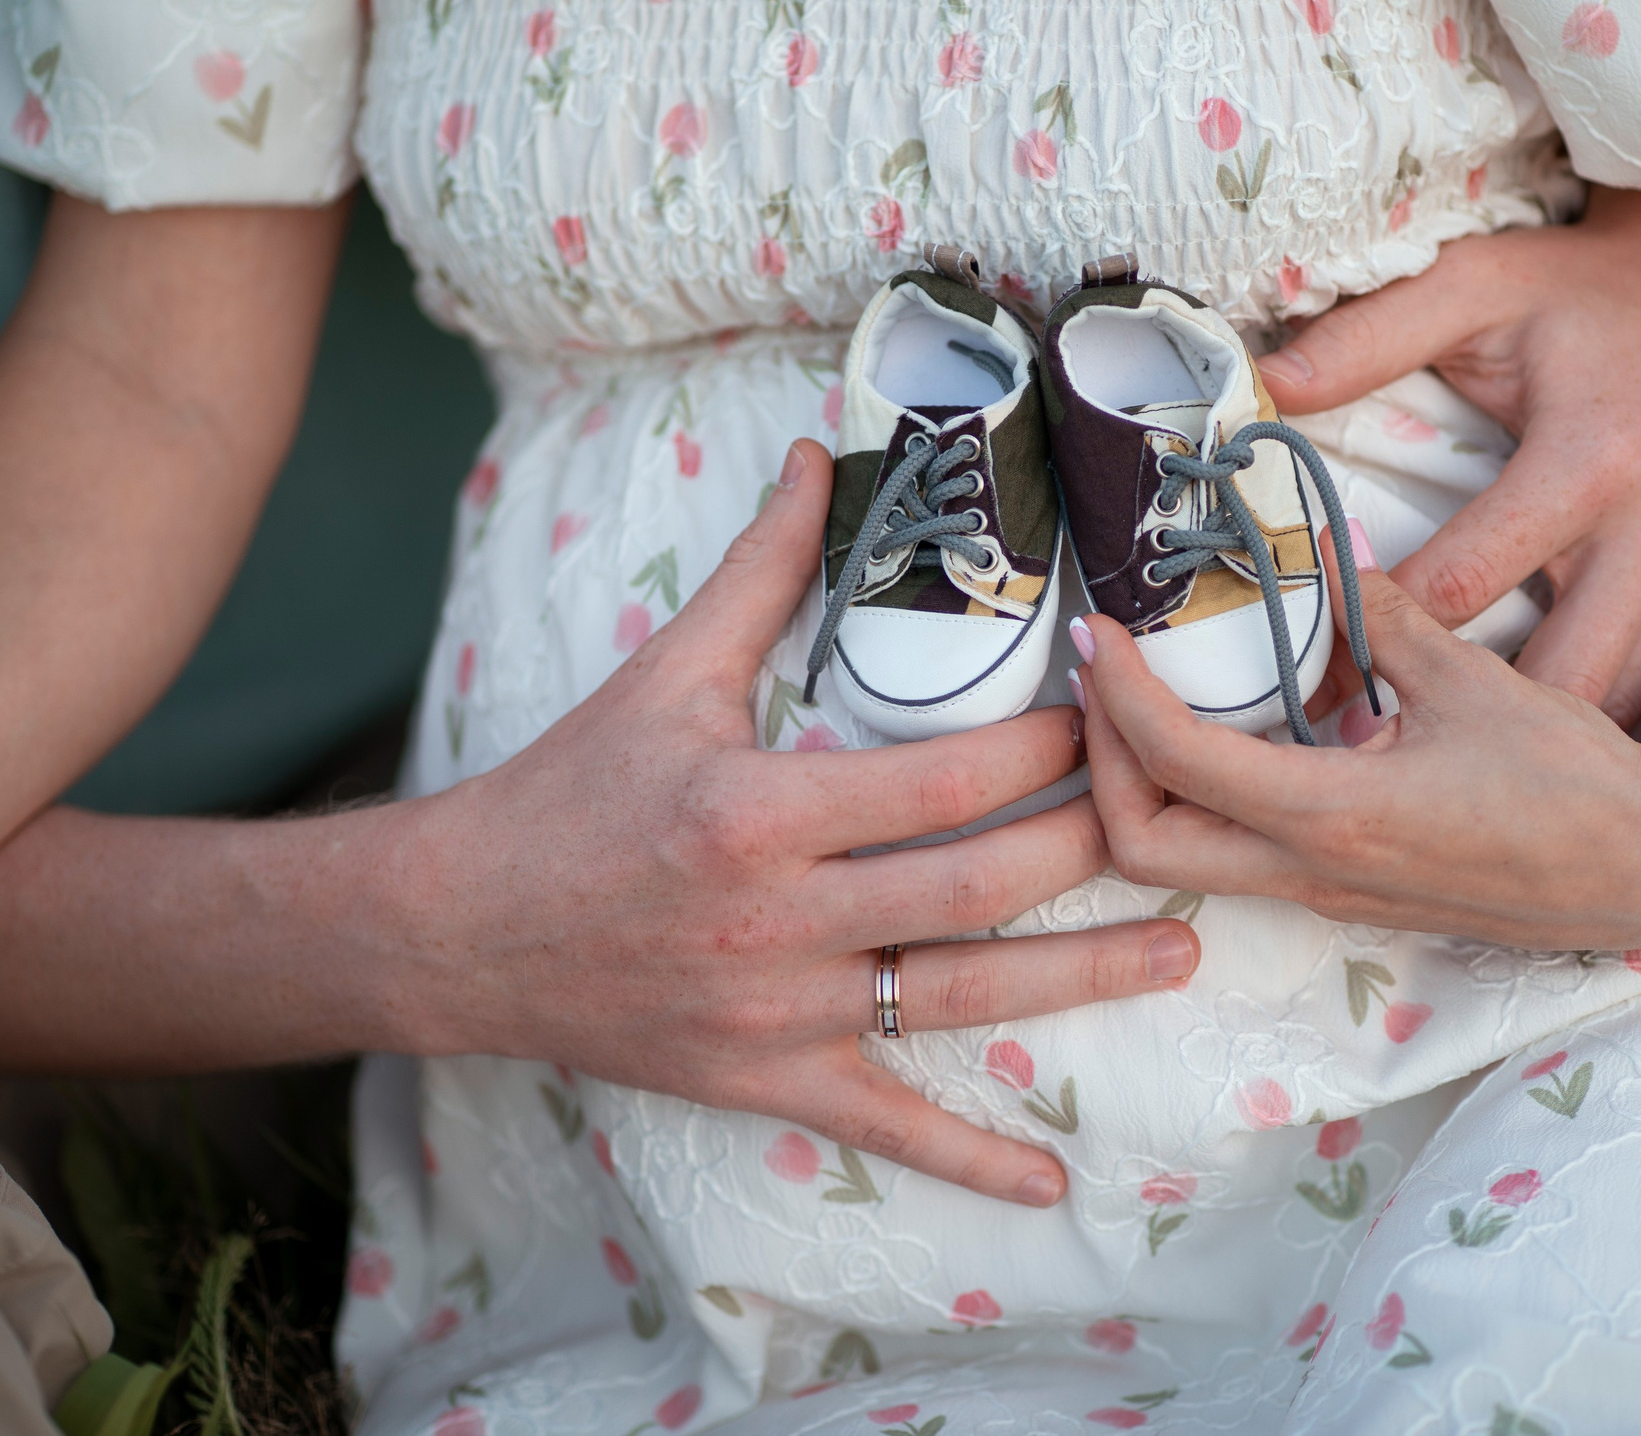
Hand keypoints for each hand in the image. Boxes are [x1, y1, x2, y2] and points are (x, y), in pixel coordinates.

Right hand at [402, 440, 1197, 1207]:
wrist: (457, 931)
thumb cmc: (569, 792)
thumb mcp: (666, 674)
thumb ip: (758, 570)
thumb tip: (819, 457)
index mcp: (758, 810)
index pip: (943, 781)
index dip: (1045, 748)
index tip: (1112, 715)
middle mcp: (777, 917)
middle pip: (976, 886)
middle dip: (1091, 851)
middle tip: (1174, 821)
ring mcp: (776, 1011)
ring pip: (958, 997)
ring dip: (1082, 979)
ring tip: (1182, 952)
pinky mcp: (762, 1080)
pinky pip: (883, 1125)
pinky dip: (967, 1160)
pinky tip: (1049, 1183)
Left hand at [1071, 552, 1640, 952]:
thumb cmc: (1573, 782)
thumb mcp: (1471, 679)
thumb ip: (1383, 614)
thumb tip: (1327, 547)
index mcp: (1333, 815)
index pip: (1176, 762)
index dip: (1120, 698)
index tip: (1102, 637)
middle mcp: (1314, 871)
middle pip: (1143, 847)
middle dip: (1099, 765)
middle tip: (1106, 679)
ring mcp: (1329, 894)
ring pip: (1186, 862)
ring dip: (1144, 786)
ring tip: (1148, 696)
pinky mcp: (1350, 894)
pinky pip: (1239, 858)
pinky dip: (1204, 800)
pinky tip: (1233, 729)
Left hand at [1258, 188, 1640, 726]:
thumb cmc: (1583, 288)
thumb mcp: (1474, 284)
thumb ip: (1370, 336)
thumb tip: (1266, 388)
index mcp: (1589, 466)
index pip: (1464, 587)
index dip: (1376, 636)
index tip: (1306, 669)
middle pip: (1552, 685)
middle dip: (1460, 732)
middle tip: (1363, 754)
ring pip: (1609, 707)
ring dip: (1525, 742)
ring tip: (1429, 762)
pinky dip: (1580, 720)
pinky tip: (1512, 735)